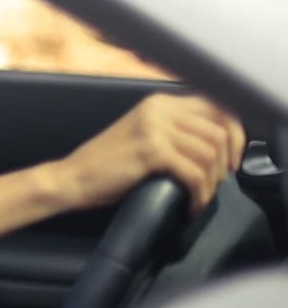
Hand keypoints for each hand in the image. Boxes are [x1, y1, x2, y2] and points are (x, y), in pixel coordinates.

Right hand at [52, 93, 244, 214]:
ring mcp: (154, 128)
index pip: (217, 108)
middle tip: (215, 184)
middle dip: (225, 163)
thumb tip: (217, 146)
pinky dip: (199, 194)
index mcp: (159, 102)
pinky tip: (191, 205)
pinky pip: (194, 173)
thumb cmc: (106, 165)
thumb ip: (175, 131)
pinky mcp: (151, 151)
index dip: (235, 135)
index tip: (232, 160)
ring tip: (199, 197)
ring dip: (211, 182)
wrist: (73, 178)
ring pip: (209, 154)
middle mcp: (159, 108)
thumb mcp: (144, 136)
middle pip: (219, 131)